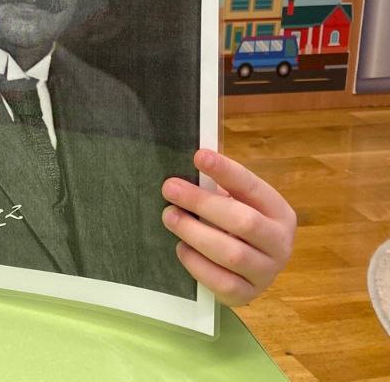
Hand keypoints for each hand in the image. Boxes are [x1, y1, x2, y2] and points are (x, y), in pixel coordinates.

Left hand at [161, 149, 295, 305]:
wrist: (247, 266)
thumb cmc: (234, 223)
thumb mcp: (235, 201)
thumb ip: (217, 186)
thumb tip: (190, 165)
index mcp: (279, 212)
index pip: (253, 187)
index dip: (226, 171)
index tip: (198, 156)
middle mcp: (280, 243)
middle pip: (243, 222)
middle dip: (202, 202)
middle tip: (170, 188)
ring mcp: (267, 272)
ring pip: (232, 254)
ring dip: (195, 233)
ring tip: (170, 216)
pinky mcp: (248, 295)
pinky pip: (221, 282)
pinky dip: (196, 263)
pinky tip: (181, 248)